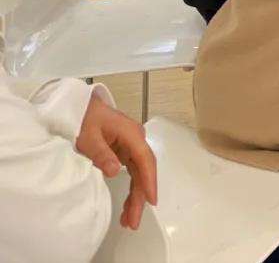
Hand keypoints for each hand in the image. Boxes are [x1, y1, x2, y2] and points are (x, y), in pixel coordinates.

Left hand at [76, 95, 157, 229]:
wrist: (78, 106)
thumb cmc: (84, 118)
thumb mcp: (88, 136)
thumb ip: (101, 153)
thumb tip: (115, 171)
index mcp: (131, 133)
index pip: (145, 159)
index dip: (149, 180)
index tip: (151, 199)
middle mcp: (136, 140)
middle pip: (144, 170)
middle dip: (140, 196)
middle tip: (133, 221)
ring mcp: (131, 146)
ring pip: (139, 174)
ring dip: (136, 196)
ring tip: (129, 220)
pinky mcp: (125, 151)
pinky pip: (132, 172)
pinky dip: (130, 189)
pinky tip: (127, 205)